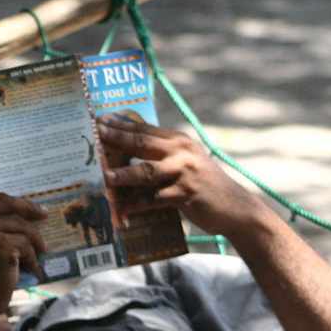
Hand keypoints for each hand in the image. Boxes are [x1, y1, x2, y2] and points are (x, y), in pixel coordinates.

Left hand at [96, 114, 264, 238]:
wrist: (234, 207)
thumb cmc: (205, 185)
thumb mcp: (188, 162)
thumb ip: (164, 153)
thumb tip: (132, 147)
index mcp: (180, 141)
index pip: (146, 129)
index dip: (122, 124)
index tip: (100, 119)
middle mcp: (182, 153)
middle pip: (143, 144)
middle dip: (117, 139)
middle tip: (96, 135)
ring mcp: (184, 174)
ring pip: (147, 172)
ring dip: (124, 174)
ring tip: (105, 175)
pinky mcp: (185, 195)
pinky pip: (155, 200)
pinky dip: (138, 205)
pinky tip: (123, 210)